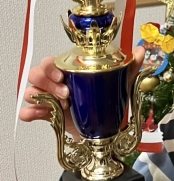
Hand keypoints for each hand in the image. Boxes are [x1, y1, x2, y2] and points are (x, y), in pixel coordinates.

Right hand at [19, 46, 144, 139]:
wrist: (104, 129)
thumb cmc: (106, 101)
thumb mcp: (120, 84)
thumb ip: (129, 67)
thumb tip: (140, 51)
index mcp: (68, 71)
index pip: (50, 62)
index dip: (50, 66)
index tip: (62, 76)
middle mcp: (55, 83)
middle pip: (36, 74)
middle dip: (47, 83)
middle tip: (66, 94)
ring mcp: (49, 99)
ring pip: (31, 91)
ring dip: (41, 97)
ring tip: (59, 106)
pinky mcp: (47, 116)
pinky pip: (27, 111)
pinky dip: (29, 112)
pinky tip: (39, 114)